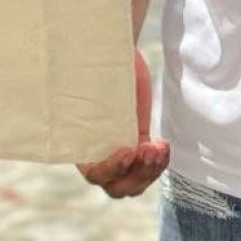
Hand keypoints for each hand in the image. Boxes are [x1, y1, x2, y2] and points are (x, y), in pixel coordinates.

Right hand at [78, 49, 168, 199]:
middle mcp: (98, 154)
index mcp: (79, 142)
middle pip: (117, 186)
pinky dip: (159, 161)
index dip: (111, 168)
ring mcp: (120, 152)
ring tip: (160, 148)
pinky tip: (164, 145)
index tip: (130, 149)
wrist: (117, 55)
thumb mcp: (90, 75)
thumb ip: (84, 84)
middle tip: (148, 150)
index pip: (94, 173)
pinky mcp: (138, 145)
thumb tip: (76, 70)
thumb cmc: (98, 62)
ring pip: (135, 183)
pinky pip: (149, 167)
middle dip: (136, 175)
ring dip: (150, 171)